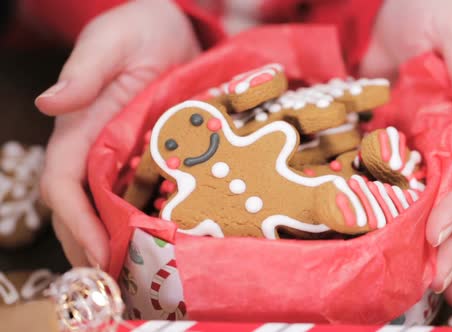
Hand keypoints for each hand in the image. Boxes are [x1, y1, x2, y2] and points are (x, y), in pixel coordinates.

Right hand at [36, 0, 199, 268]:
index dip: (76, 222)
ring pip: (103, 210)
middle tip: (118, 286)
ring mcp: (118, 155)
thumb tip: (50, 102)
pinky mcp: (144, 156)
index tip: (99, 253)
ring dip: (111, 246)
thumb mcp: (111, 43)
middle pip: (79, 209)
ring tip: (133, 280)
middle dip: (91, 248)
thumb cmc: (139, 30)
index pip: (63, 184)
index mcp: (79, 127)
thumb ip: (84, 72)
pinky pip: (134, 198)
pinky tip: (153, 247)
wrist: (169, 29)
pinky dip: (135, 226)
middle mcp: (94, 148)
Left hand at [360, 0, 451, 308]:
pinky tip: (425, 262)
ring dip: (449, 252)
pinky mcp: (406, 155)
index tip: (438, 232)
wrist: (400, 12)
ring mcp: (435, 155)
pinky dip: (424, 230)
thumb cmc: (436, 11)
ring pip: (449, 211)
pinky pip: (418, 198)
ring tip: (437, 289)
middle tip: (438, 280)